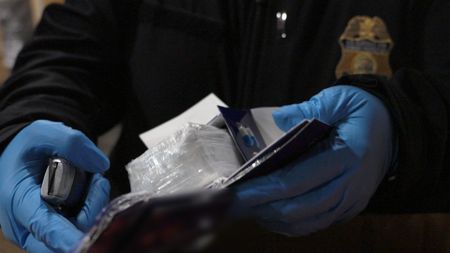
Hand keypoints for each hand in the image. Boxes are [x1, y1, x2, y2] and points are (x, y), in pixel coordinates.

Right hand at [0, 120, 109, 251]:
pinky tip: (92, 192)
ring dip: (93, 211)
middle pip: (63, 239)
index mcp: (17, 200)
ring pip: (74, 236)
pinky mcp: (51, 233)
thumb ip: (72, 143)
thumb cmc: (29, 147)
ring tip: (96, 181)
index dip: (66, 237)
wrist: (20, 156)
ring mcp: (37, 232)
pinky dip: (91, 213)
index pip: (44, 227)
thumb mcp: (44, 132)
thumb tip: (101, 166)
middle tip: (99, 182)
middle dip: (91, 216)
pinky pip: (77, 231)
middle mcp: (24, 224)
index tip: (85, 241)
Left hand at [235, 85, 393, 235]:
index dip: (263, 189)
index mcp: (348, 156)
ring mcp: (351, 201)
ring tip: (246, 209)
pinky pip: (316, 223)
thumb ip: (309, 108)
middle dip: (260, 208)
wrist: (395, 130)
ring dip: (272, 218)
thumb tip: (279, 119)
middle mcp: (350, 185)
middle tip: (232, 204)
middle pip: (297, 208)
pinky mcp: (349, 208)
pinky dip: (290, 223)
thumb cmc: (365, 112)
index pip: (296, 180)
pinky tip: (270, 214)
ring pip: (306, 222)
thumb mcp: (340, 98)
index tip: (236, 190)